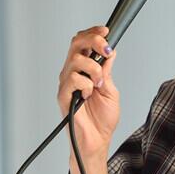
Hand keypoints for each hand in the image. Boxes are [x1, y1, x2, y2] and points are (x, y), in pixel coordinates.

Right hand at [57, 26, 119, 162]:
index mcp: (84, 69)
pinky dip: (86, 85)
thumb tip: (109, 51)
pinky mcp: (63, 96)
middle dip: (93, 40)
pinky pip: (72, 79)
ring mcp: (66, 84)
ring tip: (99, 84)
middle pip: (76, 43)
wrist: (97, 142)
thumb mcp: (111, 89)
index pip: (83, 42)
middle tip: (106, 49)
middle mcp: (72, 73)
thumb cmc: (102, 119)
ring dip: (93, 69)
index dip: (93, 33)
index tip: (107, 31)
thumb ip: (107, 71)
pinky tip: (89, 95)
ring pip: (76, 60)